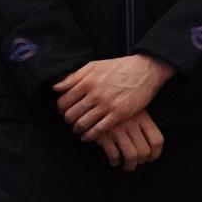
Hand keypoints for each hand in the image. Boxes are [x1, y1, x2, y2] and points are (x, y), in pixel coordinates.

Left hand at [54, 54, 175, 140]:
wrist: (145, 70)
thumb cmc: (119, 67)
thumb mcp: (94, 65)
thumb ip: (74, 76)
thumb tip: (56, 87)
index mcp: (87, 81)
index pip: (63, 101)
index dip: (61, 109)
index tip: (64, 111)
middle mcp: (95, 94)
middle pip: (71, 115)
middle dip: (68, 120)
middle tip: (72, 121)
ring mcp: (107, 105)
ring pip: (82, 124)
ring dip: (77, 129)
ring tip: (79, 128)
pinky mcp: (118, 114)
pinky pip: (98, 130)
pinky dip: (90, 136)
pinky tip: (88, 136)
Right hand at [94, 109, 164, 171]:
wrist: (93, 104)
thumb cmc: (117, 109)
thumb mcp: (134, 110)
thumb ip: (142, 125)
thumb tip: (150, 149)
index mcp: (143, 117)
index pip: (157, 140)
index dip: (155, 153)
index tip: (150, 158)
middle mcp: (132, 124)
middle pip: (144, 151)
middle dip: (140, 161)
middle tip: (136, 163)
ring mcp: (118, 130)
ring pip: (131, 156)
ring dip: (129, 165)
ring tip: (126, 166)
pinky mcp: (104, 135)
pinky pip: (114, 155)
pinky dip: (115, 162)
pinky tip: (114, 161)